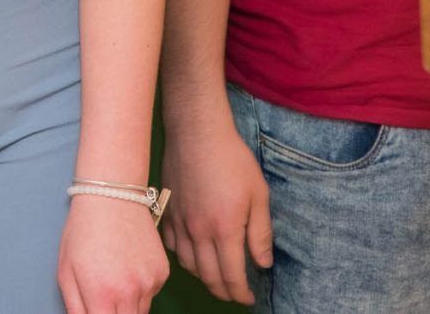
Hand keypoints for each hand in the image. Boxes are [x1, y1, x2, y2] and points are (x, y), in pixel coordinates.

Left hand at [57, 188, 167, 313]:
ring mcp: (150, 283)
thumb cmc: (84, 231)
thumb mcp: (66, 272)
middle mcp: (130, 293)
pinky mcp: (162, 273)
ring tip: (114, 278)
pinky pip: (151, 294)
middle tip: (105, 297)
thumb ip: (75, 308)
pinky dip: (141, 289)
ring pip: (140, 312)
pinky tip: (129, 266)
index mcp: (102, 295)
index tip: (98, 310)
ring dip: (128, 305)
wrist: (113, 197)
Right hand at [162, 116, 271, 305]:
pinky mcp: (166, 211)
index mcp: (224, 229)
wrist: (196, 132)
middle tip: (235, 294)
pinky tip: (193, 254)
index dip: (241, 293)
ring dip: (204, 278)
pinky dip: (184, 258)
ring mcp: (179, 223)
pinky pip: (172, 246)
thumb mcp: (258, 194)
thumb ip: (260, 233)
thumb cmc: (232, 159)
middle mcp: (198, 232)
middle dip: (224, 292)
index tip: (249, 299)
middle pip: (209, 277)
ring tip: (217, 277)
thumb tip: (263, 263)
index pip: (232, 276)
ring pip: (188, 265)